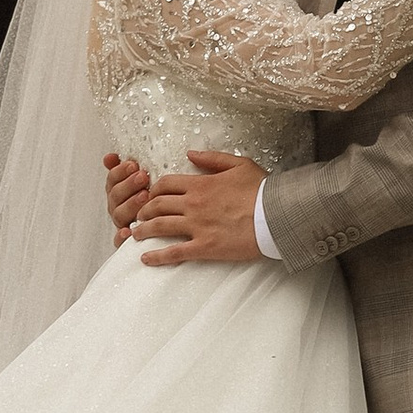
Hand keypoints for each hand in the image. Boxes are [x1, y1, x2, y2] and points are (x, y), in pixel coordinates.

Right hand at [102, 150, 150, 246]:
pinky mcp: (127, 241)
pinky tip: (128, 231)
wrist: (172, 220)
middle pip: (115, 195)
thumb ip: (127, 167)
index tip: (134, 164)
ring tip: (144, 196)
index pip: (113, 179)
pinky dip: (121, 237)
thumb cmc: (157, 196)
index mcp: (120, 190)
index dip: (121, 171)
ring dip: (130, 204)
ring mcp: (123, 223)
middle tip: (143, 176)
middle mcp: (118, 206)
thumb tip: (110, 157)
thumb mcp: (145, 179)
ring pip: (119, 214)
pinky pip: (119, 241)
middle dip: (128, 185)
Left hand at [137, 149, 268, 262]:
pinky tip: (146, 259)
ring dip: (143, 230)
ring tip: (135, 234)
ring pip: (160, 227)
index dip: (153, 190)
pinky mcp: (205, 247)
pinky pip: (175, 252)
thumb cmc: (262, 189)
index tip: (150, 196)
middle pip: (157, 205)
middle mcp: (193, 204)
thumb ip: (212, 158)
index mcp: (200, 184)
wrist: (277, 214)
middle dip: (143, 210)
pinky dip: (157, 256)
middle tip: (138, 216)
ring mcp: (197, 226)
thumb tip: (190, 154)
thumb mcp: (239, 164)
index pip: (165, 184)